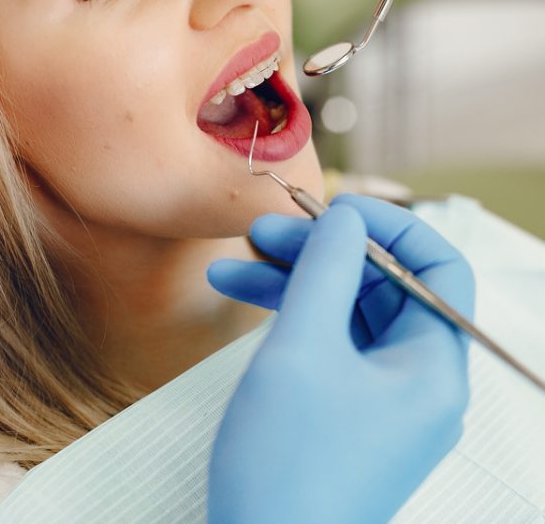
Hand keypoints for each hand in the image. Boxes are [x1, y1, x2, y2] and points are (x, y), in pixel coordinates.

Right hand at [207, 196, 474, 522]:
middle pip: (380, 286)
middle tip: (266, 232)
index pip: (436, 269)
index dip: (390, 227)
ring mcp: (376, 397)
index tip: (334, 208)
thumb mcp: (302, 348)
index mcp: (431, 368)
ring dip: (293, 280)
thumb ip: (327, 270)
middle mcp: (414, 380)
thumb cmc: (287, 465)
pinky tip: (240, 295)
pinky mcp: (341, 409)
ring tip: (236, 262)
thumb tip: (345, 218)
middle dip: (322, 252)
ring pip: (345, 312)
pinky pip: (324, 343)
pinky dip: (287, 315)